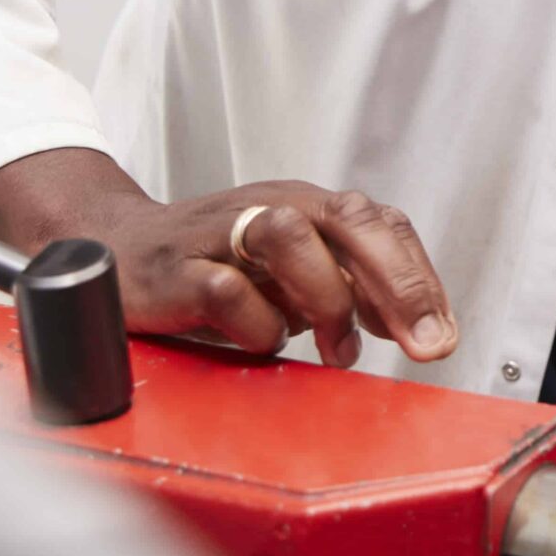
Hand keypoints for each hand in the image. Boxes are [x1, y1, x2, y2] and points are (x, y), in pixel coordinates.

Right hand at [0, 146, 457, 368]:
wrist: (115, 250)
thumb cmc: (211, 265)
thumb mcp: (292, 274)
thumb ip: (350, 289)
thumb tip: (413, 323)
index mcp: (308, 206)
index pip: (382, 223)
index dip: (420, 276)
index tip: (440, 333)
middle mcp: (271, 206)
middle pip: (350, 218)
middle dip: (398, 282)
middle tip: (424, 342)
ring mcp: (222, 232)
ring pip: (290, 236)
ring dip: (326, 299)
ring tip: (335, 349)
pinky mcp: (176, 267)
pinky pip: (226, 290)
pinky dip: (254, 326)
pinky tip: (260, 345)